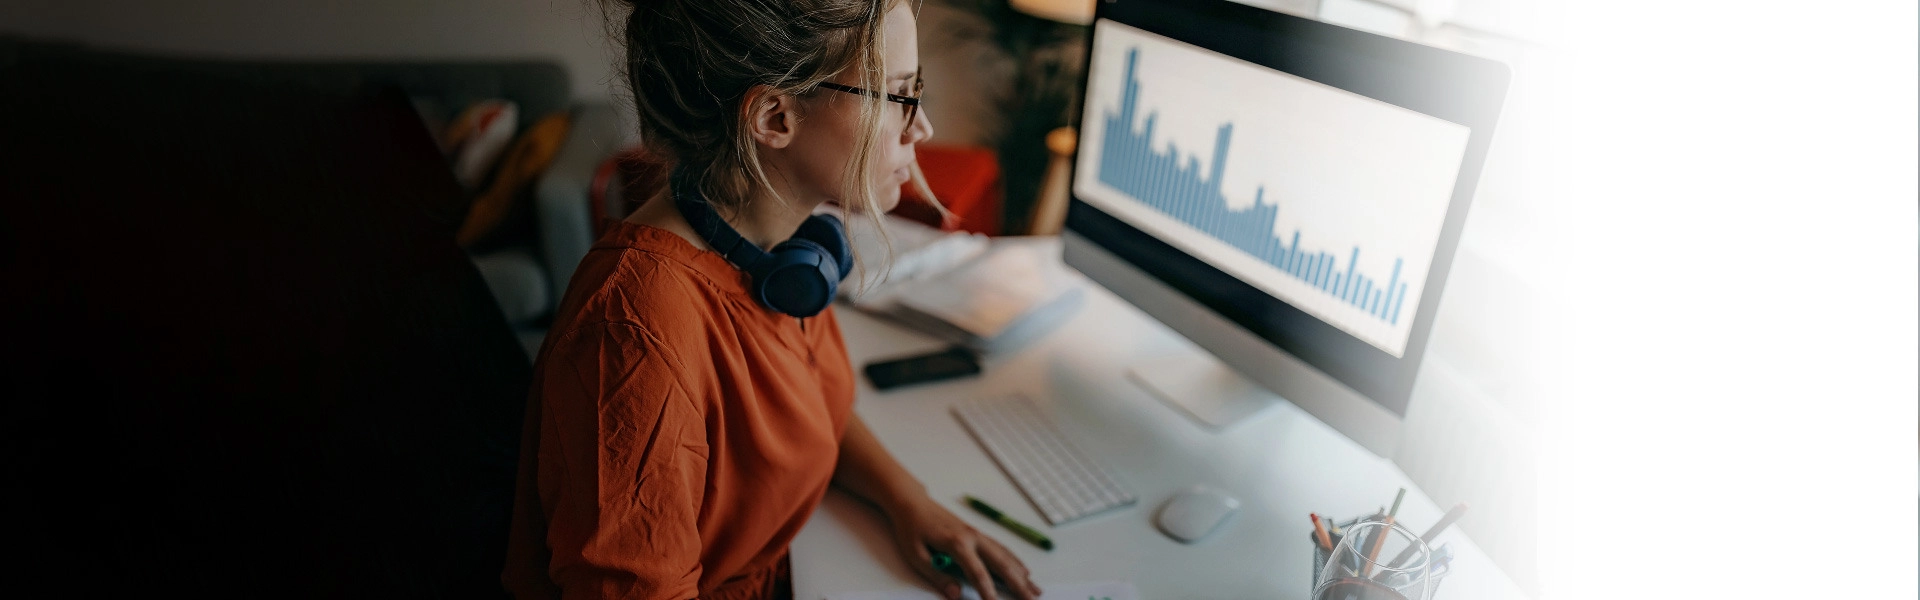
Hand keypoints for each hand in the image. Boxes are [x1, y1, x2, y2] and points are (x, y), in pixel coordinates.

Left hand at [884, 494, 1041, 599]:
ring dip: (1022, 574)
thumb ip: (937, 576)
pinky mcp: (977, 534)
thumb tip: (956, 594)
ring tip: (1036, 590)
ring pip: (1005, 555)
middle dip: (1018, 583)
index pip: (977, 571)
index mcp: (956, 543)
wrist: (913, 504)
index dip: (987, 591)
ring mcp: (977, 534)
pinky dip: (1015, 561)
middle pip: (1001, 563)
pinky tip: (1024, 571)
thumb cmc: (912, 529)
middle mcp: (972, 537)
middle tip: (1032, 599)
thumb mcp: (916, 555)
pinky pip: (1001, 549)